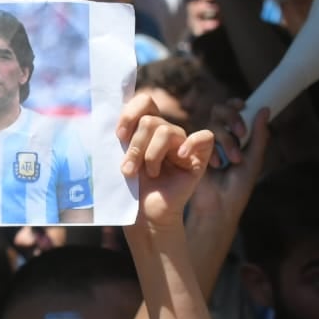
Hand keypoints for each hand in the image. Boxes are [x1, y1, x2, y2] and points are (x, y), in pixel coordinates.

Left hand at [117, 94, 215, 230]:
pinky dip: (191, 144)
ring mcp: (183, 145)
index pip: (145, 101)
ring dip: (150, 155)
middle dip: (135, 146)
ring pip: (165, 131)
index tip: (119, 135)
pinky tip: (180, 157)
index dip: (130, 113)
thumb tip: (113, 115)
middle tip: (129, 170)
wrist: (143, 216)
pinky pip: (205, 137)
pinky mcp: (198, 160)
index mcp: (147, 128)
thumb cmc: (130, 189)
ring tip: (148, 174)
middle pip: (150, 121)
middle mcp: (166, 133)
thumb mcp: (119, 157)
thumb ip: (121, 134)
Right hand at [191, 102, 269, 228]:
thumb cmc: (238, 188)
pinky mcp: (191, 150)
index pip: (234, 110)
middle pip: (220, 110)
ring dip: (226, 139)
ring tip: (232, 160)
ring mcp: (204, 143)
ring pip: (212, 123)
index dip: (236, 104)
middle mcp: (219, 136)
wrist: (219, 206)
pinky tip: (215, 164)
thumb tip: (264, 109)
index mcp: (235, 136)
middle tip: (241, 133)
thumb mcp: (253, 160)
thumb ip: (259, 135)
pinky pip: (198, 137)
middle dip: (232, 117)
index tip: (244, 106)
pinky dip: (210, 148)